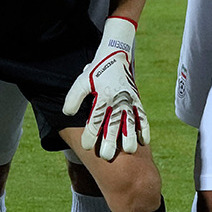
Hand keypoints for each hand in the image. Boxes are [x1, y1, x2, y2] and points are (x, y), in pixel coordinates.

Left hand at [61, 18, 147, 160]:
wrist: (115, 55)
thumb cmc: (96, 71)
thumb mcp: (82, 81)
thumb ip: (74, 97)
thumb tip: (67, 113)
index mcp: (102, 96)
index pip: (95, 120)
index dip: (91, 135)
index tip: (87, 147)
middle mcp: (117, 100)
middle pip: (113, 125)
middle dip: (110, 142)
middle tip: (107, 157)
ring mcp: (129, 101)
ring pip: (130, 123)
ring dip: (129, 138)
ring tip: (128, 151)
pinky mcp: (137, 101)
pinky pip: (142, 117)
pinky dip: (144, 129)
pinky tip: (143, 141)